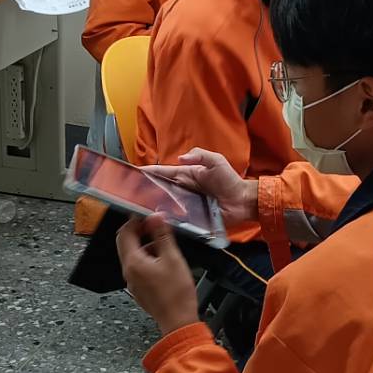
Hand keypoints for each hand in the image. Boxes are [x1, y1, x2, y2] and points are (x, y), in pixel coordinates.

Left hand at [115, 215, 200, 334]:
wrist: (178, 320)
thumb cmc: (176, 294)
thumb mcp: (173, 258)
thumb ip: (162, 235)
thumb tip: (156, 218)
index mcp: (133, 262)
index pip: (124, 233)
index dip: (135, 221)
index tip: (148, 216)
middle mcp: (129, 271)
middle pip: (127, 244)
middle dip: (140, 233)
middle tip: (156, 227)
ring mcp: (133, 281)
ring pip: (134, 256)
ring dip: (146, 246)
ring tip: (165, 246)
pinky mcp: (140, 289)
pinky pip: (139, 268)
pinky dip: (149, 259)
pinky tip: (165, 262)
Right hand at [143, 148, 257, 226]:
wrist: (242, 201)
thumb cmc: (230, 180)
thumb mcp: (216, 161)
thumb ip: (200, 155)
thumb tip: (180, 158)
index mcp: (186, 175)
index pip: (163, 172)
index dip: (149, 172)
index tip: (133, 173)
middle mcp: (182, 189)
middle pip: (159, 188)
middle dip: (145, 189)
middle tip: (130, 191)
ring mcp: (186, 203)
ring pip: (164, 203)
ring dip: (153, 203)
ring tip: (138, 204)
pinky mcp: (191, 216)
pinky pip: (176, 216)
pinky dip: (167, 217)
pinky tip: (157, 217)